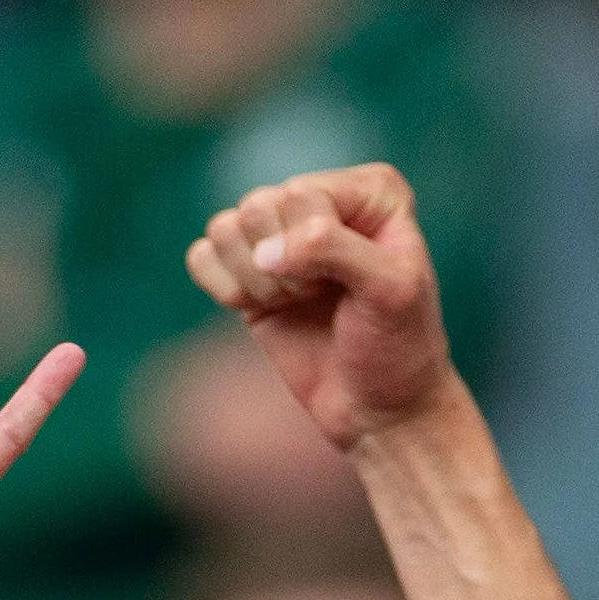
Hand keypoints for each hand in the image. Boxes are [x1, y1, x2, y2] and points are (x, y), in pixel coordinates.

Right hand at [186, 162, 456, 450]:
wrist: (377, 408)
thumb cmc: (396, 347)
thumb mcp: (389, 291)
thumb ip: (332, 250)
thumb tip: (264, 252)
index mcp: (370, 191)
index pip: (300, 195)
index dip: (310, 249)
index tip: (346, 287)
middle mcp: (322, 201)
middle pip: (257, 207)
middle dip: (281, 268)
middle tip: (316, 298)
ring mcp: (281, 233)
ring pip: (225, 228)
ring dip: (253, 280)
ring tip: (294, 304)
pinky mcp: (248, 269)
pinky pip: (202, 255)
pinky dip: (223, 288)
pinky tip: (260, 309)